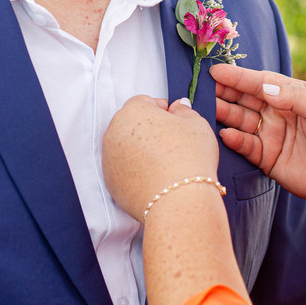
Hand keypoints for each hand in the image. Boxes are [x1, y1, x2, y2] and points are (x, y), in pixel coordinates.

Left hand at [103, 95, 220, 221]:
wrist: (180, 202)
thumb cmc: (190, 158)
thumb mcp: (196, 124)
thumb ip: (184, 110)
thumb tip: (177, 107)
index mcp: (132, 111)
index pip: (145, 102)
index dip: (163, 111)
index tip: (176, 124)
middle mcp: (114, 132)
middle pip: (132, 124)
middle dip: (149, 130)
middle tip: (172, 144)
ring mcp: (109, 159)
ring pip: (125, 147)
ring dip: (140, 150)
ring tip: (164, 164)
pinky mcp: (110, 183)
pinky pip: (123, 170)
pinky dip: (135, 171)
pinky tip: (155, 179)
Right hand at [212, 63, 305, 211]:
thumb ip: (293, 96)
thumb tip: (264, 86)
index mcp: (292, 95)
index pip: (260, 82)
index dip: (238, 76)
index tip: (216, 71)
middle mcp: (277, 112)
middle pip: (245, 98)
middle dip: (225, 92)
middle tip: (203, 88)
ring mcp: (271, 134)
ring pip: (240, 120)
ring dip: (224, 113)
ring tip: (207, 109)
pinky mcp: (266, 157)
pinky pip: (245, 145)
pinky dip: (234, 139)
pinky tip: (226, 134)